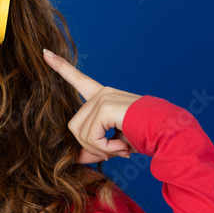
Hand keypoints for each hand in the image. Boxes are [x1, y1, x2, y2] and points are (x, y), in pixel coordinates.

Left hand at [42, 49, 141, 163]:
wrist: (169, 134)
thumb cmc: (146, 138)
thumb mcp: (114, 144)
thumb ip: (95, 149)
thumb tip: (75, 159)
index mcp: (104, 97)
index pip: (78, 80)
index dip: (61, 67)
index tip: (44, 53)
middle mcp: (102, 93)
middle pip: (74, 126)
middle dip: (90, 146)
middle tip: (113, 152)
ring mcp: (104, 97)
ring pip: (80, 133)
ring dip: (100, 149)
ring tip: (121, 149)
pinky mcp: (106, 106)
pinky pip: (91, 136)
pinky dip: (105, 149)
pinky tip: (123, 147)